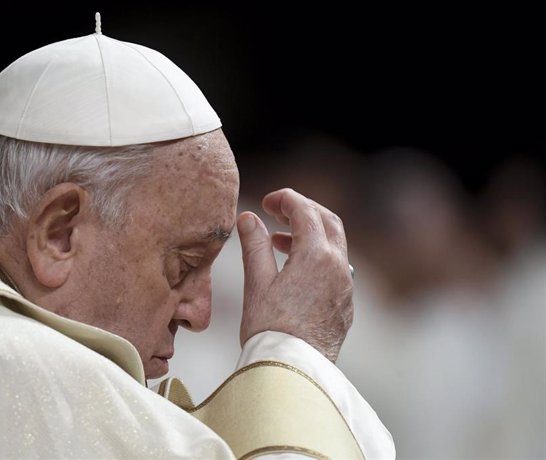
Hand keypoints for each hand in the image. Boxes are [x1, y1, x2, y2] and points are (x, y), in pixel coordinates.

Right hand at [238, 188, 353, 361]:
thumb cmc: (271, 331)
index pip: (305, 212)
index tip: (267, 201)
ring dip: (311, 233)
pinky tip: (295, 269)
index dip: (286, 199)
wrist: (294, 372)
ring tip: (280, 241)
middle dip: (304, 210)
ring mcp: (345, 288)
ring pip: (335, 245)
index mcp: (317, 257)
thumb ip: (255, 246)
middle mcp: (338, 268)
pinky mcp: (345, 305)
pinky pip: (337, 268)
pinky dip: (318, 256)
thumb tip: (249, 218)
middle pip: (328, 221)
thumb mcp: (257, 284)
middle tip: (278, 212)